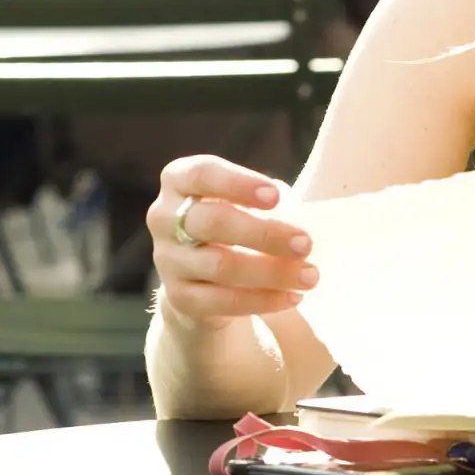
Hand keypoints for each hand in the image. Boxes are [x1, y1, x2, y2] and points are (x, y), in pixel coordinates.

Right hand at [150, 155, 317, 329]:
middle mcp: (164, 218)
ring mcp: (167, 260)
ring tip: (309, 275)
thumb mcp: (241, 201)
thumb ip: (264, 201)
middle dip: (265, 233)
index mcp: (178, 181)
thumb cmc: (233, 224)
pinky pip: (223, 301)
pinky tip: (292, 296)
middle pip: (213, 222)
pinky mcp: (179, 298)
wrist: (201, 278)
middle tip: (306, 243)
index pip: (201, 174)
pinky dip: (263, 299)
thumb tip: (302, 217)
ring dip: (272, 271)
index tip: (277, 196)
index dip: (238, 183)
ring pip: (221, 266)